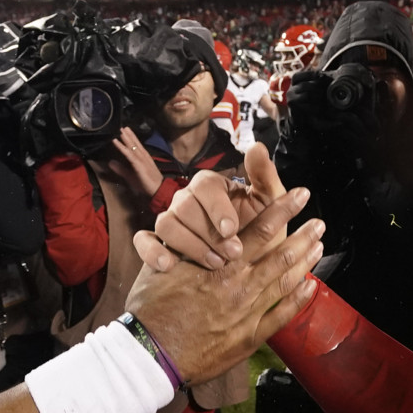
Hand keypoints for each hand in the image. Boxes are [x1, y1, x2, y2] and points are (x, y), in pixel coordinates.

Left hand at [109, 126, 162, 199]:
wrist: (159, 190)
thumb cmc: (147, 185)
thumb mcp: (131, 176)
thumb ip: (121, 169)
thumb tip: (111, 162)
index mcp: (144, 159)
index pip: (137, 146)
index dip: (131, 138)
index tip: (126, 130)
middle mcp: (144, 157)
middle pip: (135, 144)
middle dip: (129, 135)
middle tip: (123, 127)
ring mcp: (142, 160)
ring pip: (132, 147)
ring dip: (126, 138)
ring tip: (121, 130)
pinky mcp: (139, 165)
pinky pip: (129, 155)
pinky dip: (122, 148)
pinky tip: (117, 142)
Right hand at [125, 191, 323, 383]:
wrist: (151, 353)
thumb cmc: (152, 309)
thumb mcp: (164, 265)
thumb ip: (185, 246)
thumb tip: (196, 226)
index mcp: (220, 264)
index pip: (260, 229)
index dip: (283, 209)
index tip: (300, 195)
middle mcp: (239, 285)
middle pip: (281, 254)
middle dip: (304, 235)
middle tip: (320, 223)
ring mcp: (247, 312)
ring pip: (285, 282)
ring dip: (305, 263)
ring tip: (319, 247)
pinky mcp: (249, 337)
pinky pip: (281, 316)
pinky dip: (298, 300)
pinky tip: (310, 287)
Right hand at [135, 142, 292, 270]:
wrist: (251, 263)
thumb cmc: (259, 230)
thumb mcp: (268, 205)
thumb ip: (264, 176)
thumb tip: (257, 147)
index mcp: (210, 186)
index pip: (204, 187)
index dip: (216, 208)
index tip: (231, 229)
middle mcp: (186, 199)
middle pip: (184, 206)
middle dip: (208, 232)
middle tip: (232, 254)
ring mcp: (170, 220)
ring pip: (165, 224)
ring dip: (188, 245)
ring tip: (213, 263)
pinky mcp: (158, 243)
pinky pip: (144, 242)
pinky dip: (152, 252)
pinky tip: (169, 265)